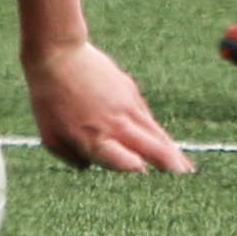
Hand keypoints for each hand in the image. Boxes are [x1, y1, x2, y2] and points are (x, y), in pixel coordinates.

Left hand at [23, 39, 190, 173]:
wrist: (59, 53)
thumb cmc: (48, 99)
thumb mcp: (51, 137)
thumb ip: (73, 157)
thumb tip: (90, 168)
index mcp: (93, 138)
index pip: (123, 160)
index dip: (136, 169)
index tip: (147, 176)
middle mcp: (115, 123)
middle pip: (152, 148)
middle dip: (171, 167)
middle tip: (187, 182)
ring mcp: (127, 106)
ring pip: (157, 134)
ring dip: (173, 152)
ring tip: (187, 170)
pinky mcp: (131, 92)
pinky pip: (148, 119)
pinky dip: (159, 135)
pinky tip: (168, 145)